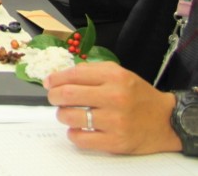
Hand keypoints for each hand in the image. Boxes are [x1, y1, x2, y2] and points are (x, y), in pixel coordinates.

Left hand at [45, 62, 179, 154]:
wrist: (167, 120)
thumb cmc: (137, 95)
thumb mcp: (119, 73)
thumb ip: (90, 71)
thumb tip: (58, 76)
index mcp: (114, 77)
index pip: (73, 75)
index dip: (54, 79)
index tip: (48, 83)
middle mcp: (114, 97)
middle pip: (67, 95)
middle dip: (53, 96)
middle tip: (54, 98)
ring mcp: (115, 121)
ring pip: (69, 117)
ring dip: (62, 115)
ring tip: (68, 113)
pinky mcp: (115, 142)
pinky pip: (80, 139)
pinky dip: (73, 133)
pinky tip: (78, 129)